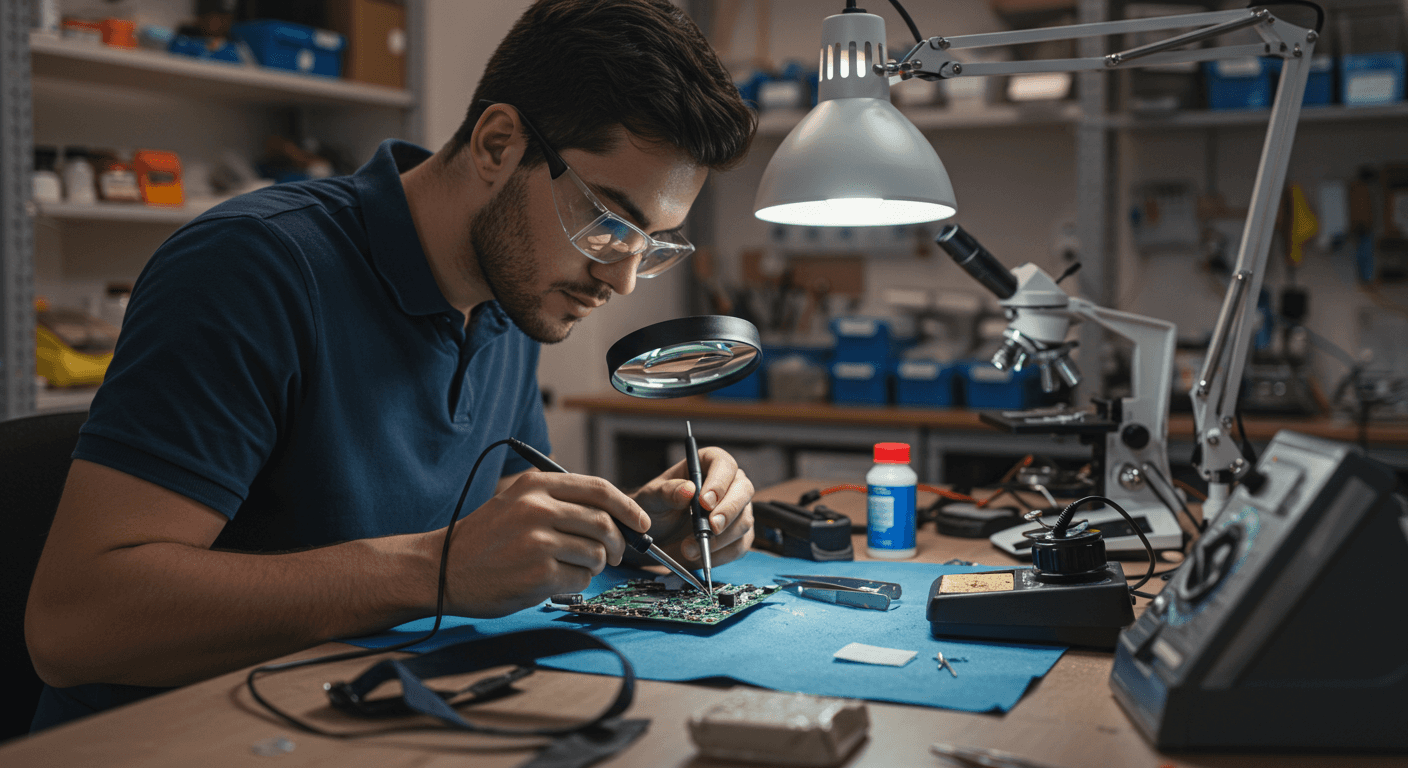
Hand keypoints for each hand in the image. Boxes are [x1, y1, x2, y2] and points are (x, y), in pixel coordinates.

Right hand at [440, 472, 650, 616]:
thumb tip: (616, 515)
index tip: (640, 522)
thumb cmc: (485, 538)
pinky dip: (577, 583)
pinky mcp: (539, 575)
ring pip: (597, 554)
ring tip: (572, 566)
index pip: (600, 490)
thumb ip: (561, 501)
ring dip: (595, 565)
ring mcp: (538, 542)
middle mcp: (538, 509)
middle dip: (618, 543)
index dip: (628, 508)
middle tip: (615, 554)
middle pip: (604, 523)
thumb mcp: (518, 502)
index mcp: (536, 486)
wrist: (442, 569)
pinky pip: (582, 580)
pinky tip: (556, 580)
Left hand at [631, 446, 754, 569]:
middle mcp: (728, 484)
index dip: (719, 482)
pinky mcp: (738, 535)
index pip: (724, 465)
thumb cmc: (654, 508)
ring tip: (689, 548)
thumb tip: (688, 490)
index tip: (705, 502)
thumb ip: (667, 492)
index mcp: (708, 464)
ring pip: (744, 521)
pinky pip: (739, 546)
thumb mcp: (652, 498)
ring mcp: (737, 510)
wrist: (655, 535)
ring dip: (719, 539)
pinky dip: (720, 555)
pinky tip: (699, 556)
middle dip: (728, 511)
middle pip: (744, 490)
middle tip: (710, 528)